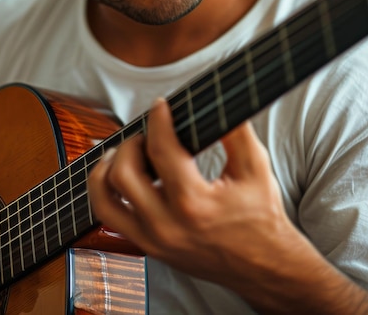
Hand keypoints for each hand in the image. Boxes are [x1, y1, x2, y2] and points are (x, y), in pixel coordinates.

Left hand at [88, 97, 296, 290]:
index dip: (158, 120)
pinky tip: (119, 176)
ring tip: (121, 153)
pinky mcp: (149, 248)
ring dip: (107, 169)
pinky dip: (107, 193)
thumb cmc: (260, 216)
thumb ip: (235, 131)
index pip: (161, 150)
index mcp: (195, 203)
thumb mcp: (255, 168)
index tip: (160, 105)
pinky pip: (110, 218)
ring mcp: (154, 240)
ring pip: (105, 200)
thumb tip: (215, 99)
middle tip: (147, 136)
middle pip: (123, 174)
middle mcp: (167, 225)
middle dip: (131, 144)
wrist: (263, 268)